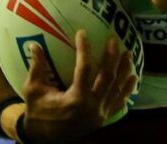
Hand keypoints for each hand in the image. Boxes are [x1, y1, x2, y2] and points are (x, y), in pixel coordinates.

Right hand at [19, 30, 136, 142]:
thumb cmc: (37, 110)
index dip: (84, 49)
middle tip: (113, 40)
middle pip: (107, 77)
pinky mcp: (103, 118)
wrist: (44, 137)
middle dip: (112, 57)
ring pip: (117, 89)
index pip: (84, 69)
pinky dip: (127, 90)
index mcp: (75, 99)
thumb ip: (37, 67)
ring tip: (128, 53)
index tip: (83, 33)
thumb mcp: (33, 89)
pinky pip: (119, 102)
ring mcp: (100, 114)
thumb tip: (34, 45)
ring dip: (124, 70)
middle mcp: (92, 107)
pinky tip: (133, 77)